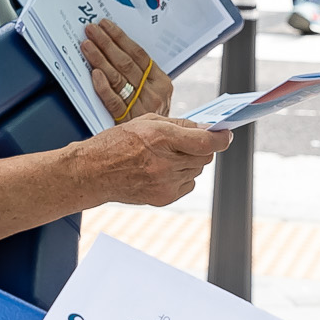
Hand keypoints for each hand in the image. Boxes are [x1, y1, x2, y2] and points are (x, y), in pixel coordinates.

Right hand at [69, 115, 231, 207]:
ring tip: (167, 156)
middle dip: (202, 147)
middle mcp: (165, 162)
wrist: (93, 173)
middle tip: (187, 142)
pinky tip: (163, 170)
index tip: (226, 134)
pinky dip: (182, 176)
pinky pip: (188, 184)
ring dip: (190, 161)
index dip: (221, 138)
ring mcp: (165, 183)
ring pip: (197, 170)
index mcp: (160, 137)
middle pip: (204, 156)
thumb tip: (205, 128)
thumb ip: (179, 124)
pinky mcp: (164, 197)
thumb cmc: (116, 143)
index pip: (205, 142)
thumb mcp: (146, 122)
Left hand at [80, 18, 172, 120]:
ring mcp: (141, 107)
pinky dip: (103, 86)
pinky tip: (94, 73)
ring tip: (86, 45)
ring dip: (100, 58)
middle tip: (91, 30)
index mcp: (162, 83)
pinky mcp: (127, 121)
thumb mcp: (153, 96)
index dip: (120, 38)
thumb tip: (116, 49)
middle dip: (106, 43)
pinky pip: (113, 101)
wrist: (153, 150)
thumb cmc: (148, 119)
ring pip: (118, 78)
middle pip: (127, 63)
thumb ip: (140, 76)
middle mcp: (154, 94)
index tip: (106, 25)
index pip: (140, 54)